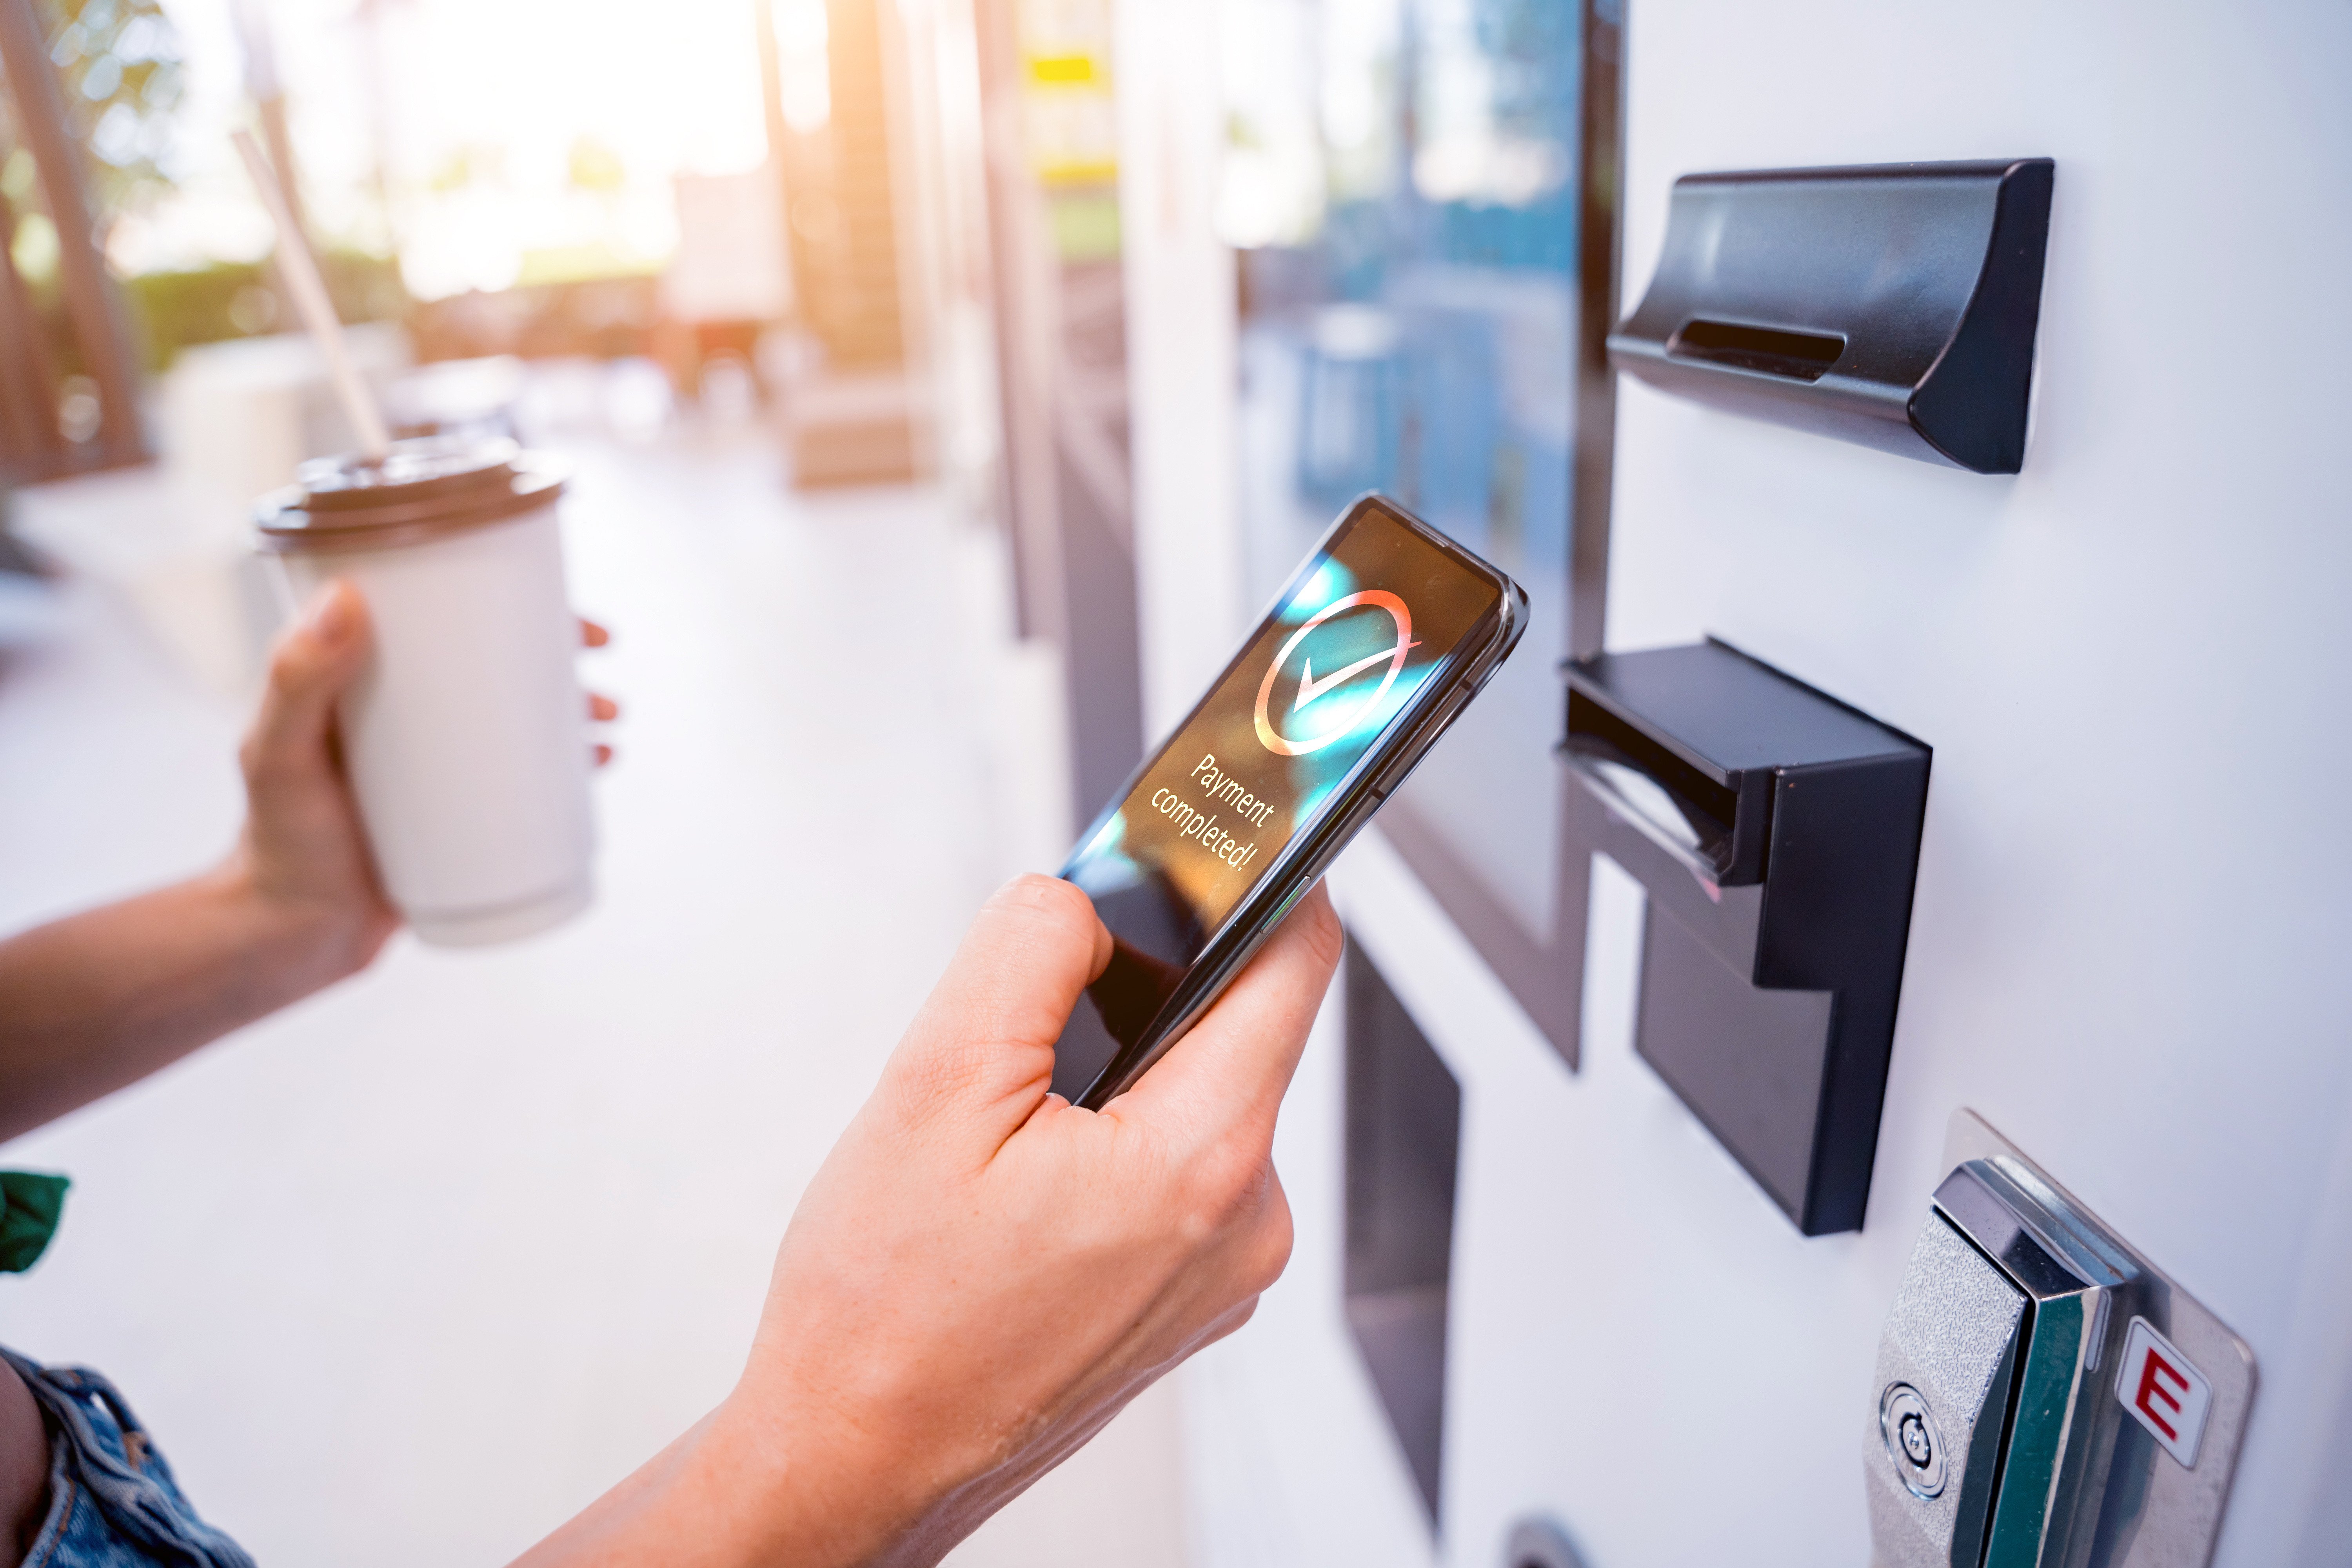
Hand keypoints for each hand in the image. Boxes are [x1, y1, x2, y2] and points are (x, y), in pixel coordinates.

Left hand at [0, 583, 620, 1142]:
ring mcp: (435, 764)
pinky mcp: (458, 810)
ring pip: (516, 718)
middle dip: (557, 654)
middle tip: (597, 659)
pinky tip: (596, 764)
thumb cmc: (276, 847)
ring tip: (607, 723)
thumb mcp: (281, 757)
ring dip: (571, 708)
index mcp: (359, 680)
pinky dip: (563, 765)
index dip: (502, 599)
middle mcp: (402, 713)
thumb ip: (298, 681)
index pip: (438, 617)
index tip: (552, 602)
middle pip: (492, 663)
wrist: (293, 938)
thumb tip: (346, 596)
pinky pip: (520, 775)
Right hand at [516, 876, 1343, 1567]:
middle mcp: (1246, 1223)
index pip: (1295, 961)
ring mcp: (1225, 1272)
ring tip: (1010, 1129)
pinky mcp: (1191, 1298)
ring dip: (1120, 1075)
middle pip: (1239, 1031)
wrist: (860, 1459)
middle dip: (1146, 992)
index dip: (1265, 877)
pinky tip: (1028, 1182)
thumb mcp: (935, 1086)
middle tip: (1038, 1015)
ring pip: (1199, 1100)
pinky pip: (1180, 1172)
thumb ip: (1027, 954)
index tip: (1222, 835)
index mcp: (1205, 1160)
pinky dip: (1116, 1142)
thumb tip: (1088, 896)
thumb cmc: (883, 1309)